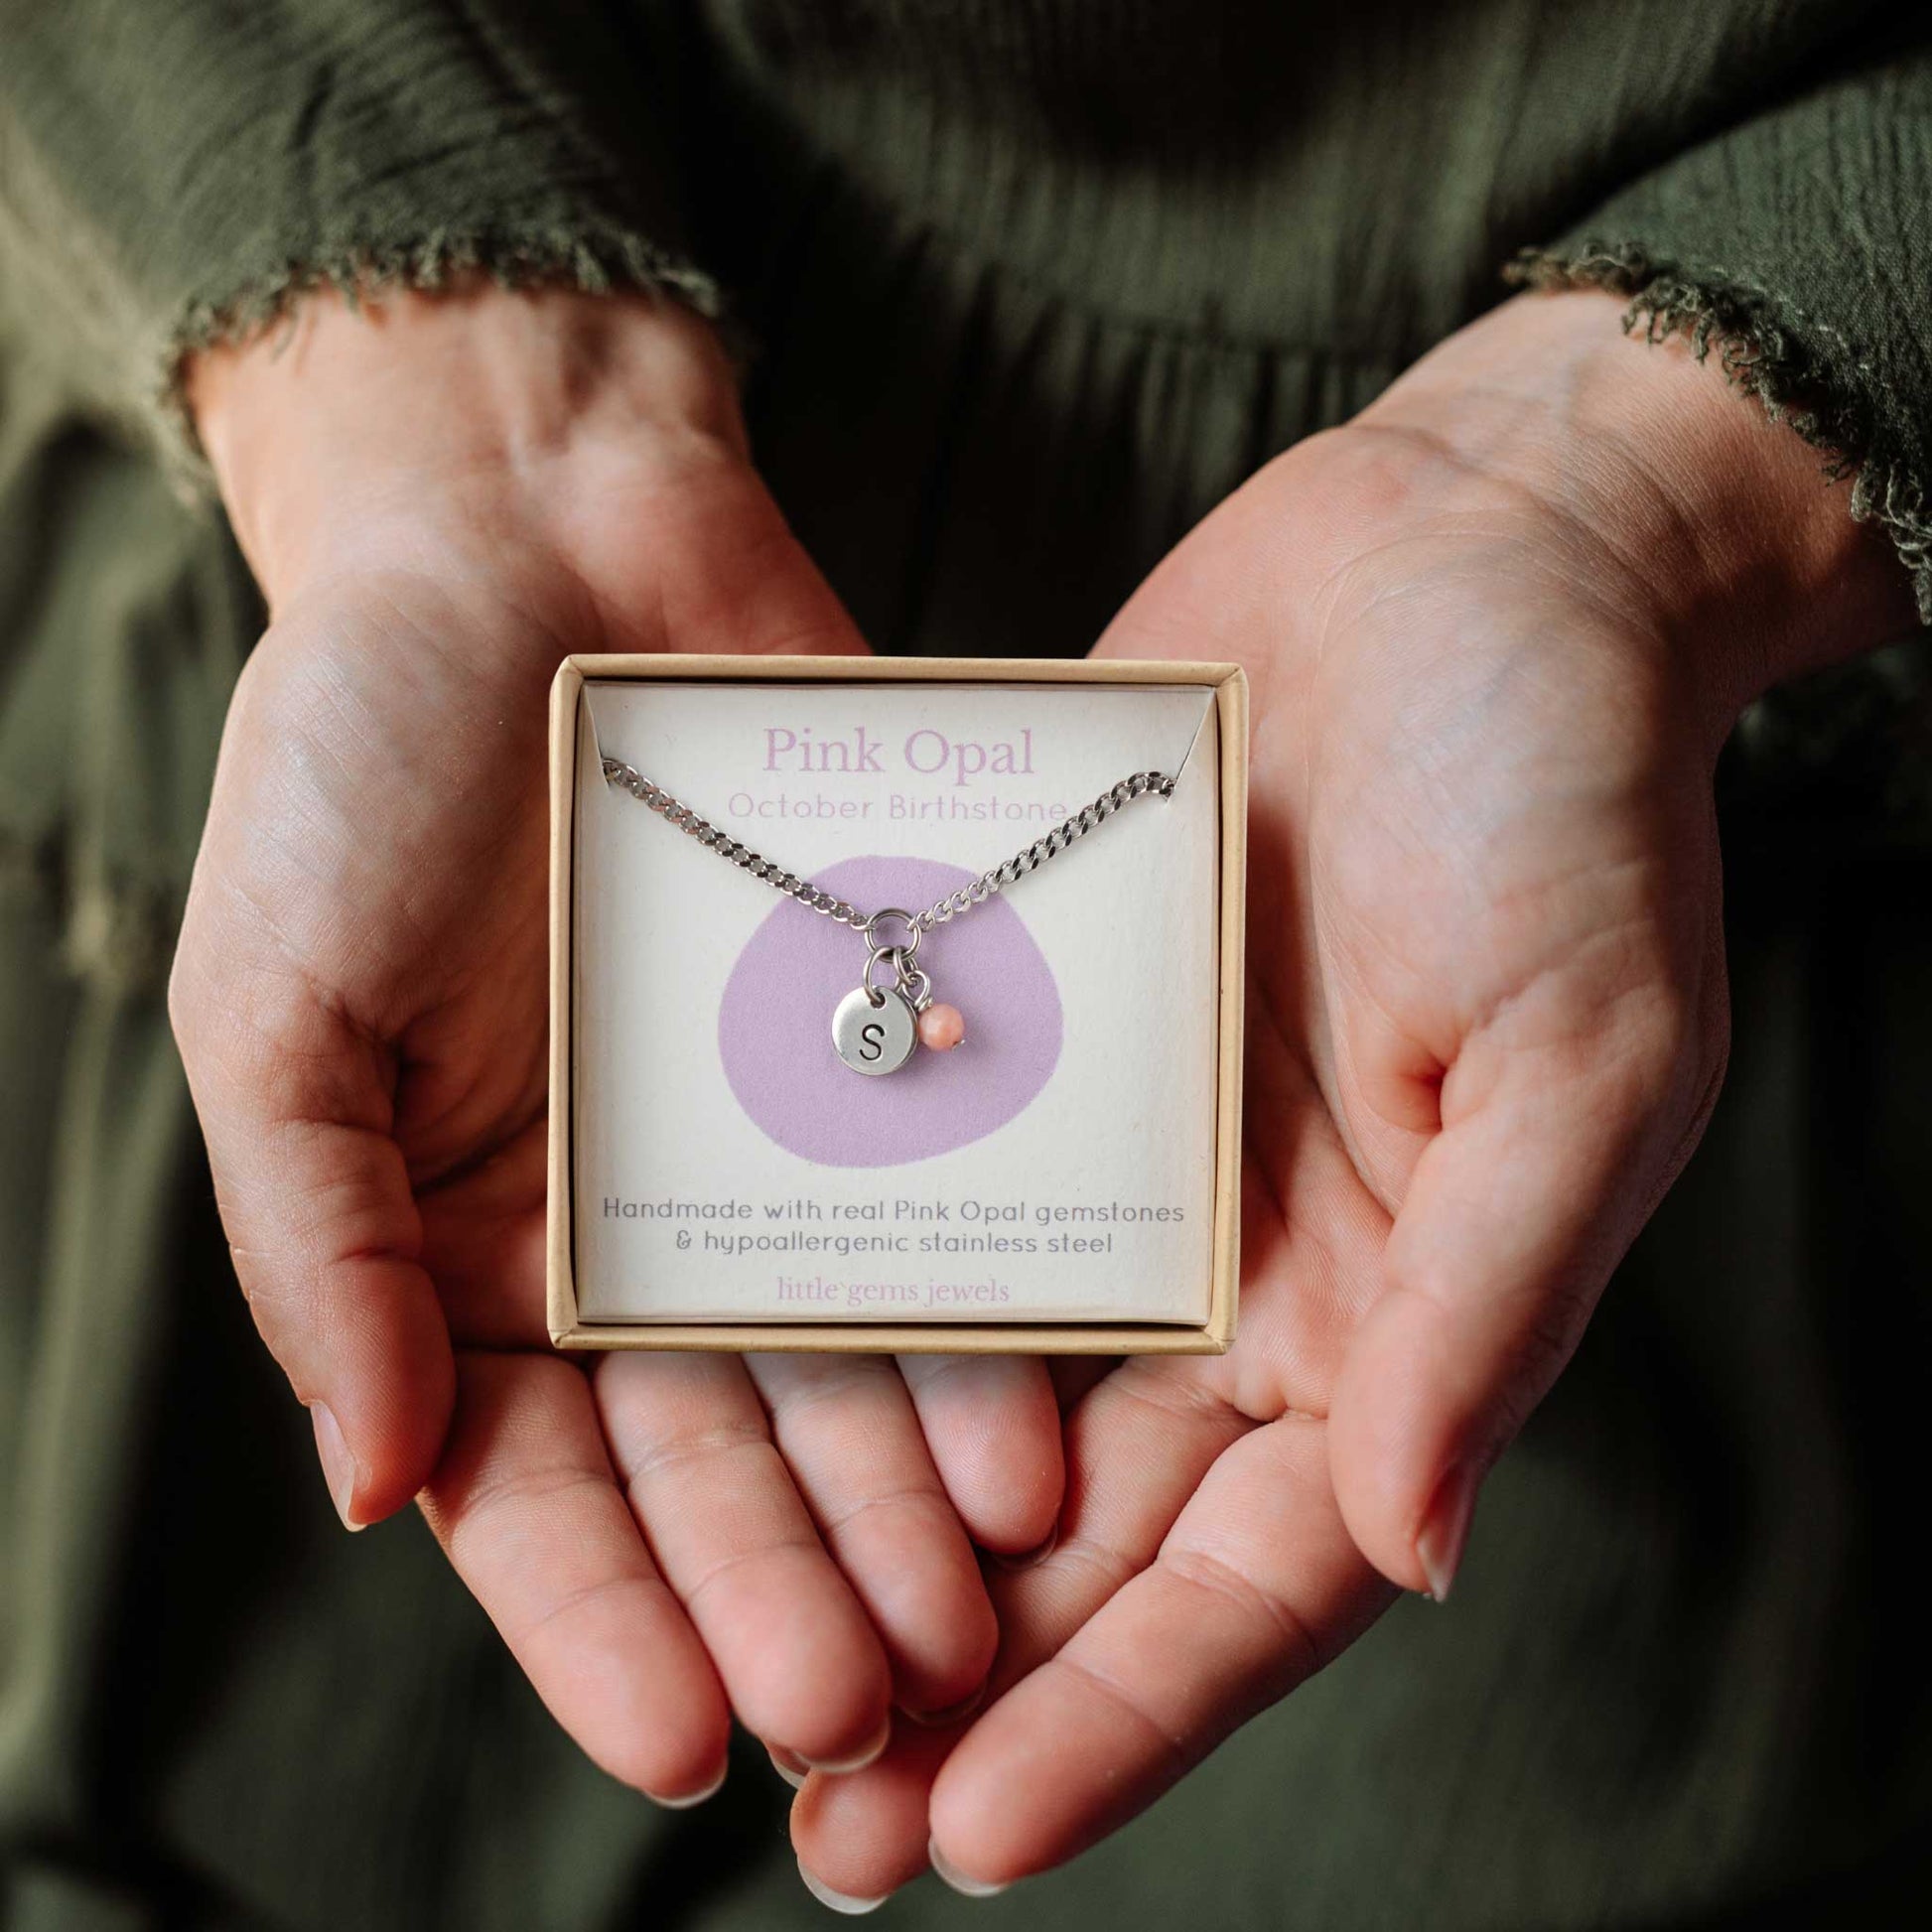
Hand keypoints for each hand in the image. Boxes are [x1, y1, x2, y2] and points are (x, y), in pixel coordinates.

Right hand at [170, 285, 1062, 1802]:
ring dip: (899, 1504)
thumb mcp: (276, 1004)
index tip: (683, 1739)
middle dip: (785, 1588)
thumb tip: (371, 1484)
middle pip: (712, 1460)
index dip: (603, 1621)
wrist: (536, 537)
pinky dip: (976, 1330)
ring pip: (841, 1371)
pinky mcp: (880, 1062)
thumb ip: (320, 1243)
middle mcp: (626, 1236)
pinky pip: (936, 1216)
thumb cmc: (363, 758)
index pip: (531, 1490)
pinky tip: (1034, 1434)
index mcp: (464, 1254)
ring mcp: (762, 1155)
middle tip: (869, 1708)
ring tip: (975, 1615)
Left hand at [789, 289, 1914, 1897]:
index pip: (1252, 1575)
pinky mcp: (1037, 1050)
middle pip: (1093, 1538)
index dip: (1125, 1715)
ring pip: (986, 1404)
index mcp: (1391, 1315)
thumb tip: (1410, 1546)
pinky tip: (723, 1401)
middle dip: (964, 1684)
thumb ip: (1489, 1302)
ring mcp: (1131, 1170)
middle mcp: (1249, 1276)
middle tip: (813, 1822)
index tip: (974, 1833)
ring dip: (871, 1540)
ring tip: (736, 1660)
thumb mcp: (1575, 1053)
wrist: (1459, 563)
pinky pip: (931, 1205)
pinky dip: (845, 1314)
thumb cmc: (1561, 797)